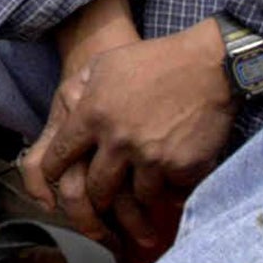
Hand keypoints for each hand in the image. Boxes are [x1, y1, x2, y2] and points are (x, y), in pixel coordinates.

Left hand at [22, 22, 233, 244]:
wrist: (208, 65)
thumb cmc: (154, 61)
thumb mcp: (104, 65)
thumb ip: (80, 91)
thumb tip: (63, 113)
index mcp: (92, 114)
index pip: (59, 156)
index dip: (54, 171)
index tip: (55, 178)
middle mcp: (117, 140)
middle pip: (95, 188)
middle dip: (95, 198)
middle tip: (100, 201)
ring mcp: (150, 156)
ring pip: (133, 197)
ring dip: (136, 197)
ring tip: (138, 197)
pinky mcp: (181, 167)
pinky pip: (168, 193)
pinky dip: (168, 192)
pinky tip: (169, 186)